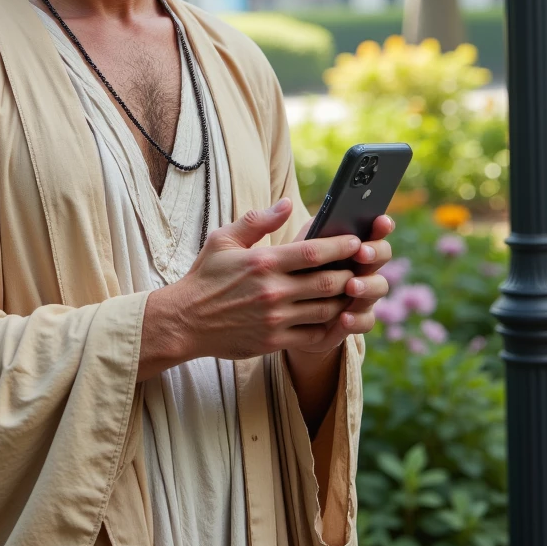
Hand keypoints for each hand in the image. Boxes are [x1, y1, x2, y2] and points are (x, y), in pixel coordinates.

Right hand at [139, 197, 393, 379]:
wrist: (184, 321)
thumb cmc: (205, 277)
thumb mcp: (223, 240)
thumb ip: (257, 221)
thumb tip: (287, 204)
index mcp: (262, 263)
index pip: (312, 252)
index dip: (340, 246)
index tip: (356, 242)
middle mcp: (272, 291)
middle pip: (327, 282)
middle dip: (351, 274)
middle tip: (363, 267)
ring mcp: (275, 319)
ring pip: (326, 309)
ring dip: (345, 300)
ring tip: (355, 290)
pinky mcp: (274, 341)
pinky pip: (314, 335)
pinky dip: (332, 326)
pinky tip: (339, 317)